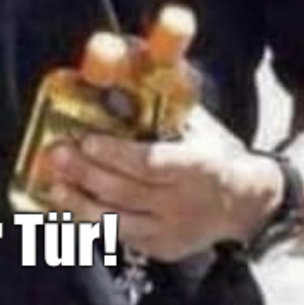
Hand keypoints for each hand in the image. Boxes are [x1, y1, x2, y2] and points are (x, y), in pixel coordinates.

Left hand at [45, 107, 282, 262]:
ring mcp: (174, 231)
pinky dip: (94, 223)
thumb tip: (125, 56)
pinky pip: (124, 238)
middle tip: (55, 154)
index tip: (87, 138)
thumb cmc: (214, 153)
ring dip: (82, 203)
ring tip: (53, 184)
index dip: (117, 154)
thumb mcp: (199, 124)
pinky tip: (69, 207)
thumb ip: (164, 102)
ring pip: (120, 221)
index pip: (152, 163)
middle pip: (128, 191)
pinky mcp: (164, 248)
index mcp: (198, 167)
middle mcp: (185, 203)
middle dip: (87, 173)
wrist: (249, 205)